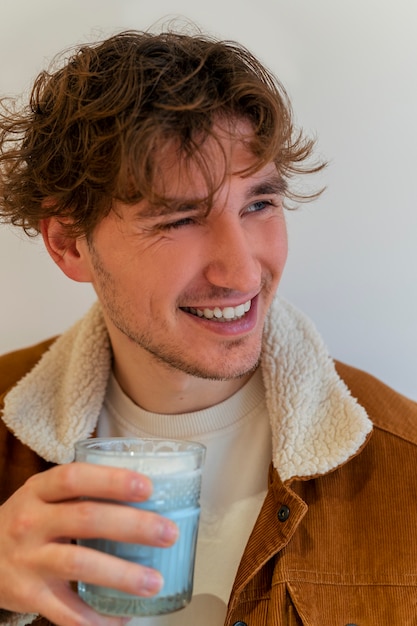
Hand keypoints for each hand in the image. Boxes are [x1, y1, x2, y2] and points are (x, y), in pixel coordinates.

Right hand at [0, 463, 178, 625]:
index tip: (147, 487)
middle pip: (86, 519)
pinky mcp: (29, 596)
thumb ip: (80, 490)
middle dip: (132, 526)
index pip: (74, 478)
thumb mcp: (43, 496)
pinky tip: (122, 617)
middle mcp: (32, 522)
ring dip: (122, 575)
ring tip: (154, 582)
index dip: (112, 481)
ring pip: (80, 565)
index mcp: (38, 491)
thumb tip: (147, 490)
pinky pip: (66, 612)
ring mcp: (29, 560)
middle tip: (168, 533)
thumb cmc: (29, 520)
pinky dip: (97, 618)